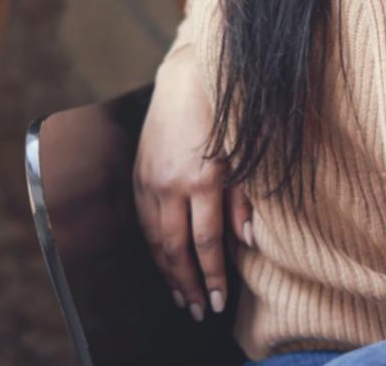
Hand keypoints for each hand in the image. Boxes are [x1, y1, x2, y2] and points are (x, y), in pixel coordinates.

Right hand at [133, 48, 254, 321]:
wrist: (191, 73)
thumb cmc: (229, 111)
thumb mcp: (247, 155)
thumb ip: (244, 200)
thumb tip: (245, 241)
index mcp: (201, 180)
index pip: (205, 244)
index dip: (211, 277)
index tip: (220, 302)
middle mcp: (169, 184)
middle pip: (174, 249)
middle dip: (187, 284)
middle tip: (198, 312)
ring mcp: (149, 179)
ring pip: (153, 239)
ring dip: (167, 272)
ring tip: (180, 297)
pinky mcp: (138, 171)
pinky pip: (142, 220)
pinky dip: (151, 246)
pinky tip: (162, 261)